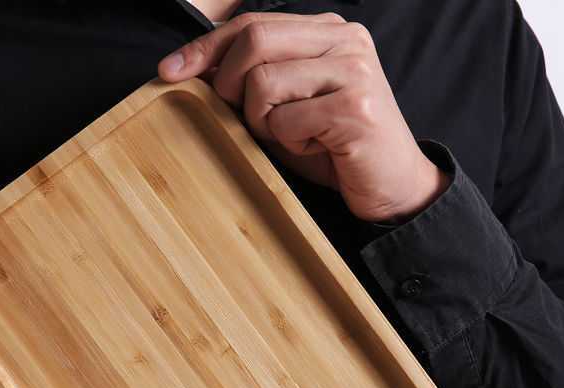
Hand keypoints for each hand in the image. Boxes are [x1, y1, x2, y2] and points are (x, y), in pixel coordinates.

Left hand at [158, 12, 449, 222]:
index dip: (205, 47)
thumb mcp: (288, 108)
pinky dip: (290, 143)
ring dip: (264, 123)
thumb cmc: (335, 149)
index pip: (251, 24)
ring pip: (263, 83)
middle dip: (230, 86)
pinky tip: (317, 149)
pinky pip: (287, 121)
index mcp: (328, 31)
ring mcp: (353, 70)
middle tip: (248, 120)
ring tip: (296, 137)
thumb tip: (195, 71)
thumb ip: (254, 83)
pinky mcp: (355, 107)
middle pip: (253, 41)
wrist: (394, 187)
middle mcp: (344, 39)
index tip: (169, 71)